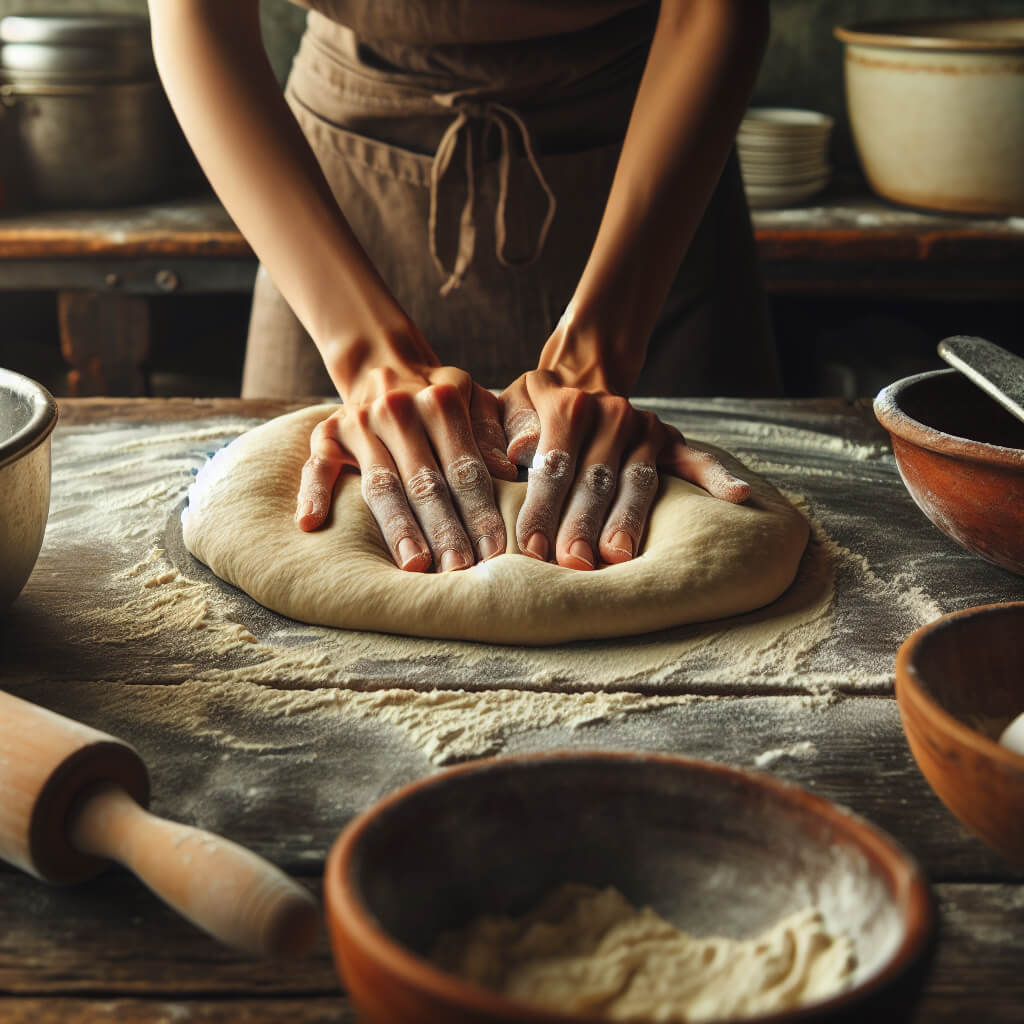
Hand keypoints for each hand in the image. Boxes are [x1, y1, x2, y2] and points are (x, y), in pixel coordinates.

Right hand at [295, 353, 516, 572]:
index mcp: (441, 402)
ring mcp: (360, 423)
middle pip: (425, 482)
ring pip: (381, 483)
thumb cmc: (442, 399)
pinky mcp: (328, 433)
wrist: (385, 364)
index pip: (465, 468)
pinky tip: (311, 523)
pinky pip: (318, 466)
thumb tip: (507, 472)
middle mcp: (399, 410)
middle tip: (459, 569)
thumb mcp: (475, 401)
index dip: (480, 512)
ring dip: (398, 527)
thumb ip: (491, 434)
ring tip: (414, 564)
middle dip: (444, 529)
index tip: (494, 552)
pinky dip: (314, 492)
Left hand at [499, 369, 749, 568]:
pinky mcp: (670, 440)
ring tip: (619, 556)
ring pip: (638, 479)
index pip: (554, 463)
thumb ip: (509, 426)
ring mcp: (645, 428)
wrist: (583, 375)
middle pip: (597, 477)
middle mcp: (611, 413)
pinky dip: (718, 476)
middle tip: (574, 565)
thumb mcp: (512, 404)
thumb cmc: (535, 408)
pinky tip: (739, 496)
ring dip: (629, 519)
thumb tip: (518, 453)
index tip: (532, 548)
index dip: (543, 506)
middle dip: (582, 524)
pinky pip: (697, 460)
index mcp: (568, 405)